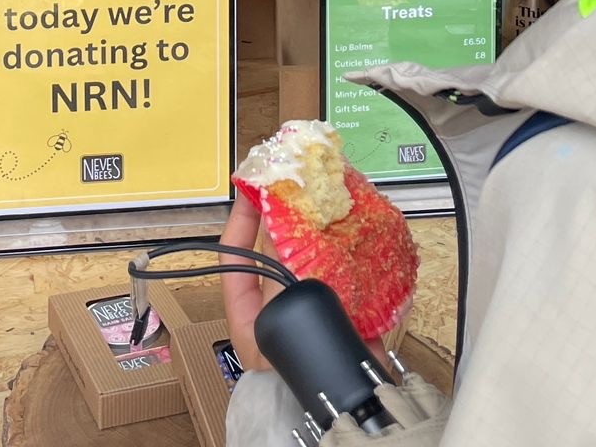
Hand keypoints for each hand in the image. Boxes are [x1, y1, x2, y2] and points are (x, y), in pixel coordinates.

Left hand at [220, 194, 405, 377]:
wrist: (353, 406)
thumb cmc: (303, 372)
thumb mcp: (280, 316)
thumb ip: (277, 273)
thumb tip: (277, 230)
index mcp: (248, 317)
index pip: (235, 258)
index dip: (241, 222)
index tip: (251, 190)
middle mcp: (277, 311)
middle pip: (279, 255)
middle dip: (290, 223)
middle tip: (299, 192)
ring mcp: (312, 309)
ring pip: (313, 260)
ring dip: (323, 235)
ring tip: (329, 206)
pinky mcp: (345, 312)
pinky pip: (345, 276)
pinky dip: (354, 256)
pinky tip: (360, 233)